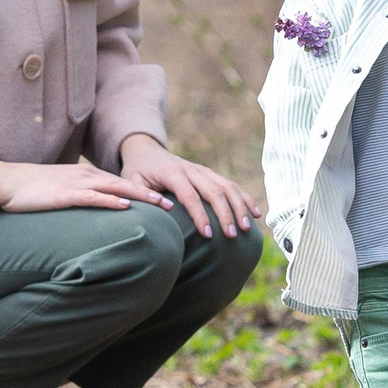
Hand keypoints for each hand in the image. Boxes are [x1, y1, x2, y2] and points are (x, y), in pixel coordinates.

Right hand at [0, 155, 169, 214]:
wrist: (6, 182)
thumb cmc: (31, 191)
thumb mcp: (61, 192)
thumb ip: (80, 199)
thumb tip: (94, 213)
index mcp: (86, 176)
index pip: (121, 183)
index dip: (144, 190)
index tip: (163, 199)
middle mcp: (86, 176)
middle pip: (125, 183)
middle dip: (150, 193)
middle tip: (172, 203)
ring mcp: (76, 184)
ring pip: (115, 188)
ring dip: (139, 196)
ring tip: (159, 204)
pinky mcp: (64, 195)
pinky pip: (93, 197)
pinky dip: (111, 201)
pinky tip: (126, 206)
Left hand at [119, 134, 260, 239]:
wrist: (146, 151)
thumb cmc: (137, 173)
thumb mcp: (132, 182)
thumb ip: (142, 196)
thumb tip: (163, 211)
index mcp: (172, 172)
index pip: (189, 195)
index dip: (199, 215)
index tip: (207, 235)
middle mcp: (192, 169)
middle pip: (213, 190)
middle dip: (225, 213)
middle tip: (232, 235)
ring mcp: (203, 170)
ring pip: (227, 186)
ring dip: (239, 206)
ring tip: (247, 228)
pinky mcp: (210, 174)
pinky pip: (231, 184)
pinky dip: (244, 198)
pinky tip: (256, 213)